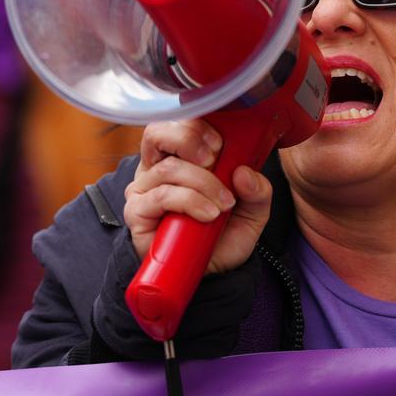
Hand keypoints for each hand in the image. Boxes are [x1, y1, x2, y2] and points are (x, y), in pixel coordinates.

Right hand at [122, 120, 272, 273]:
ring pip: (168, 168)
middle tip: (215, 159)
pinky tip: (208, 215)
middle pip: (158, 131)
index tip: (222, 142)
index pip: (177, 121)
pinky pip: (160, 196)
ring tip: (222, 205)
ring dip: (202, 183)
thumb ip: (258, 191)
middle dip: (189, 139)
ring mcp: (144, 189)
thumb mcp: (252, 212)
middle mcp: (157, 167)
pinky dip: (189, 201)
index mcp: (181, 156)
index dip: (197, 123)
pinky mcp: (137, 212)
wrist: (208, 274)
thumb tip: (245, 173)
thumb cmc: (222, 236)